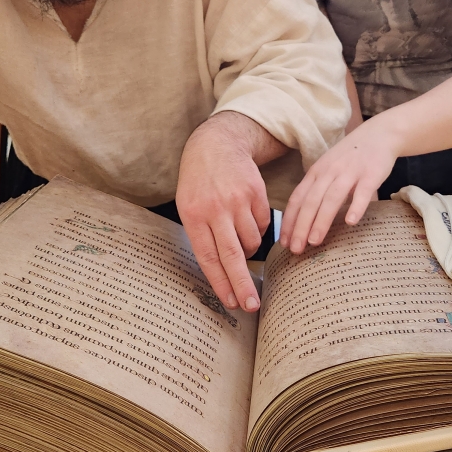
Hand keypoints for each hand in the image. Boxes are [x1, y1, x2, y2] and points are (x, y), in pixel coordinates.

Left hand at [176, 115, 274, 312]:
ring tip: (239, 239)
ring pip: (252, 241)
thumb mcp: (188, 206)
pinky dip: (258, 230)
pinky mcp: (256, 193)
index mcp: (193, 215)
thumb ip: (202, 236)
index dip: (220, 283)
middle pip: (232, 255)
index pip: (208, 257)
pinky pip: (264, 224)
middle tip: (252, 306)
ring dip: (249, 250)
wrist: (216, 145)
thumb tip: (223, 271)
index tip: (231, 303)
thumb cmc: (198, 183)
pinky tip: (247, 218)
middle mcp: (216, 209)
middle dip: (242, 284)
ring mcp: (238, 200)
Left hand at [281, 117, 399, 252]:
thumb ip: (316, 190)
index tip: (283, 242)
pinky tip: (350, 222)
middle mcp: (329, 172)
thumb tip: (301, 220)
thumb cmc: (350, 157)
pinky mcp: (371, 174)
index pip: (297, 199)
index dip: (289, 221)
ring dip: (321, 220)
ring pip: (332, 198)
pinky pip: (363, 192)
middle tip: (295, 249)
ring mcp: (350, 172)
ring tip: (314, 241)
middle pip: (311, 201)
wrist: (379, 134)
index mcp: (316, 172)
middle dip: (300, 226)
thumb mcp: (327, 169)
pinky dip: (356, 206)